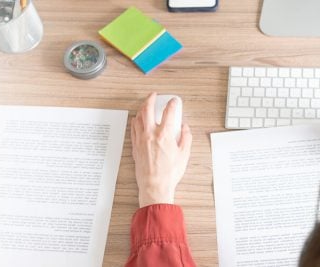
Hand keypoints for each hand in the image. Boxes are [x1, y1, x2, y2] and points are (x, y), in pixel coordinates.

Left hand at [131, 92, 192, 206]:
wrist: (155, 185)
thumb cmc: (169, 173)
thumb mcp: (184, 154)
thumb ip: (186, 138)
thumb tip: (185, 128)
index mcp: (164, 135)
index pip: (168, 112)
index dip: (172, 104)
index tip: (174, 101)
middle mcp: (150, 135)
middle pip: (147, 110)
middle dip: (150, 99)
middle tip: (154, 95)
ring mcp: (141, 140)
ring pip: (138, 118)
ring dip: (141, 109)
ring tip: (145, 105)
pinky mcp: (135, 147)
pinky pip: (133, 129)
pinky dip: (135, 121)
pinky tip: (137, 120)